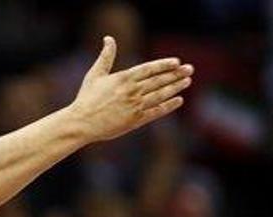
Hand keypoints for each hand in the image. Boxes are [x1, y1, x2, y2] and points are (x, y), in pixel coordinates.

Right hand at [69, 36, 193, 142]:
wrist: (82, 123)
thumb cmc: (87, 98)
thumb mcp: (95, 74)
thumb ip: (106, 56)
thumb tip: (108, 38)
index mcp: (124, 78)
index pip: (149, 69)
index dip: (164, 65)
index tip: (177, 62)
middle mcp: (132, 91)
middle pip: (158, 80)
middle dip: (175, 74)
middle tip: (190, 69)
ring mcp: (135, 106)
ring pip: (160, 95)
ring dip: (175, 88)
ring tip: (187, 81)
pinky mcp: (135, 121)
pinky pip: (156, 111)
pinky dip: (168, 106)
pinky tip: (178, 100)